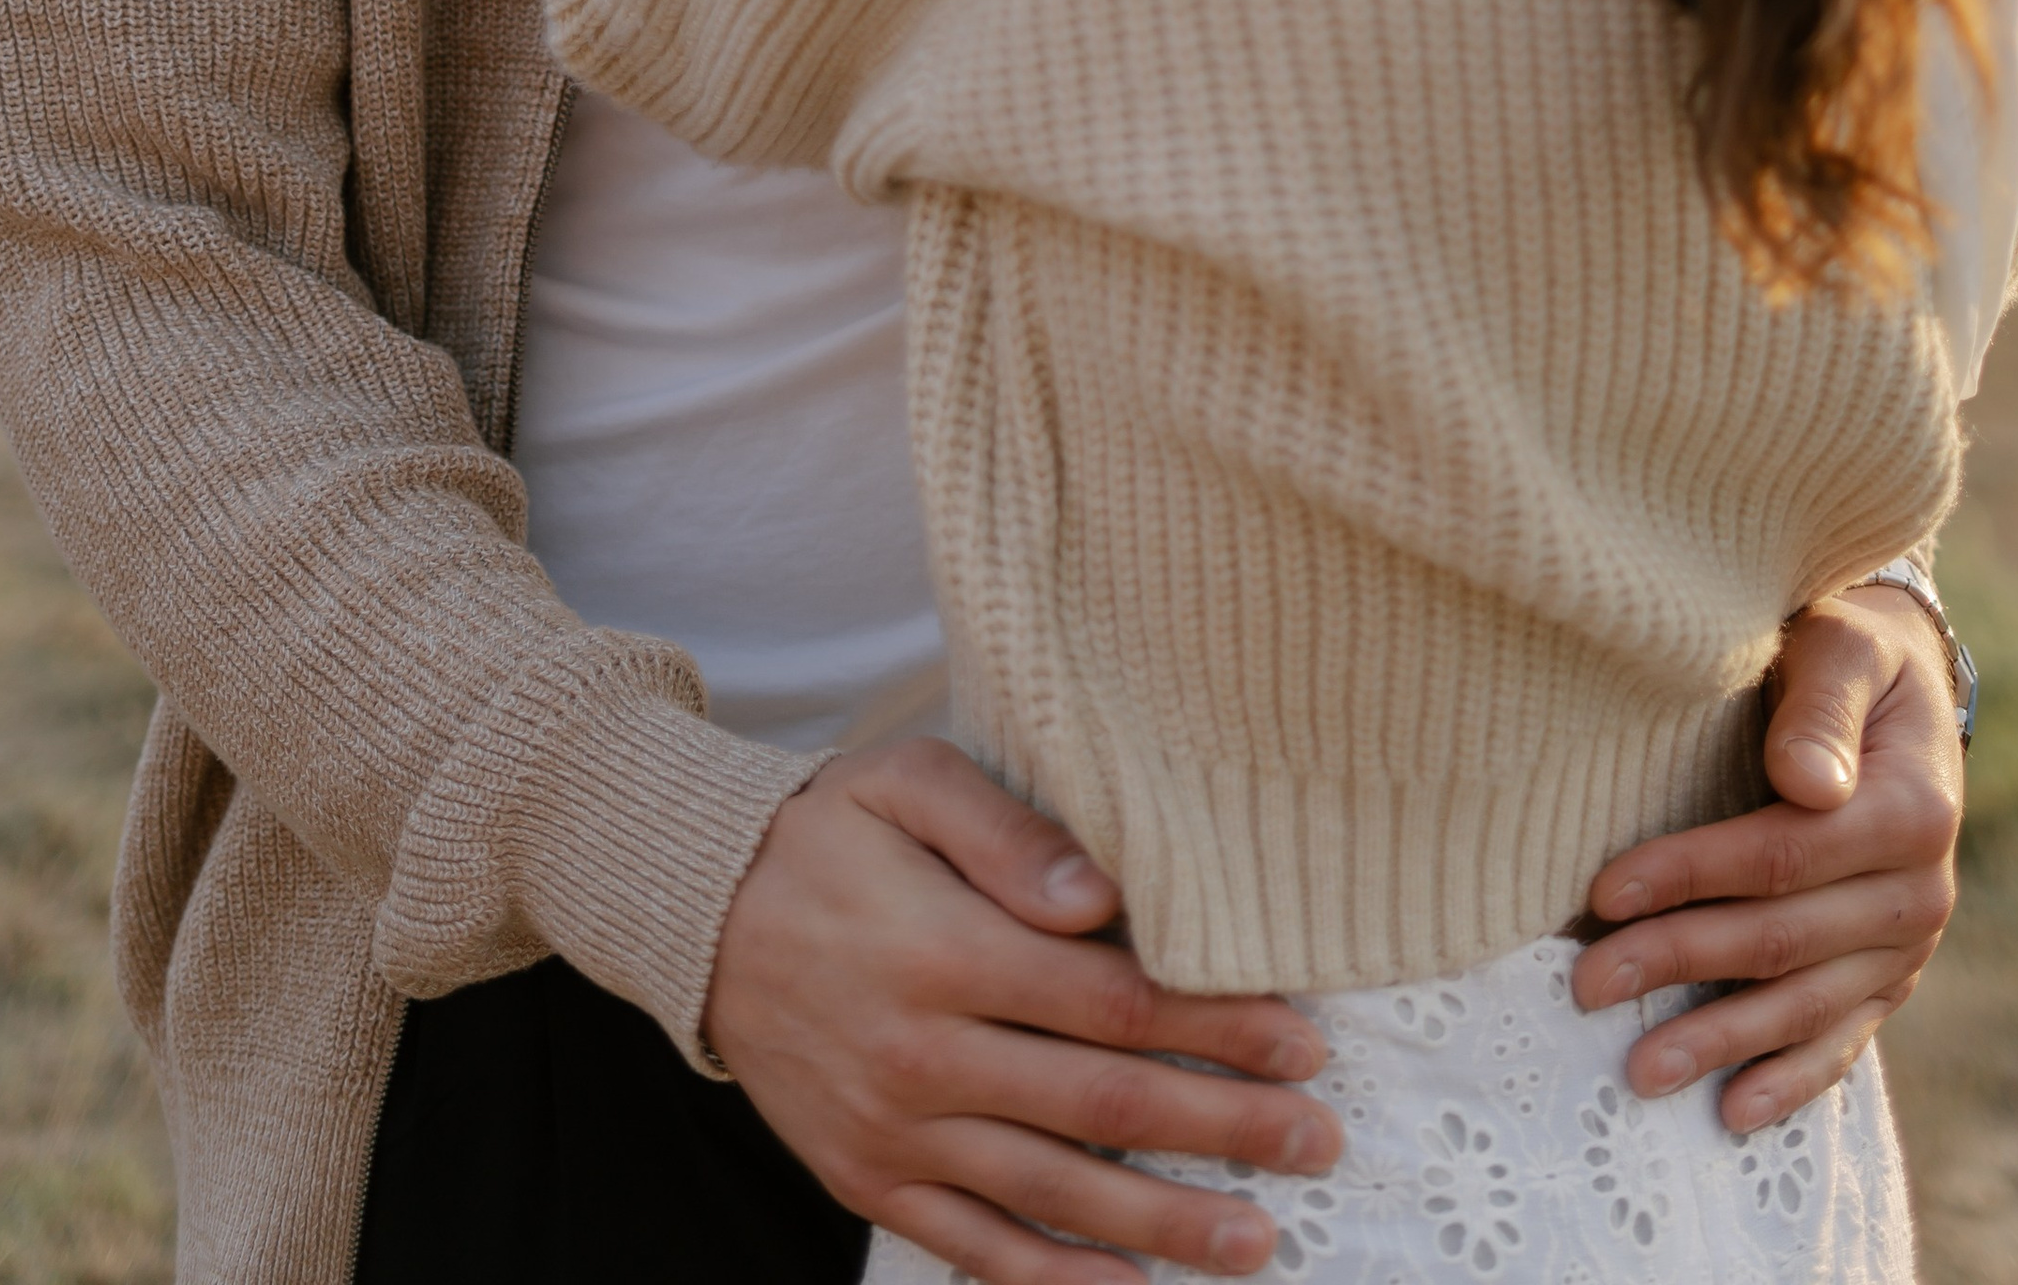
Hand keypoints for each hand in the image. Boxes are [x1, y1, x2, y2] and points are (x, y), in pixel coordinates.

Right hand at [705, 739, 1339, 1281]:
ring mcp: (894, 1131)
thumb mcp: (907, 782)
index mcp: (943, 950)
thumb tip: (1100, 895)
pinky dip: (1051, 1281)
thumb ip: (1007, 832)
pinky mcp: (868, 1178)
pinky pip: (971, 1244)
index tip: (1303, 1039)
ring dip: (1161, 1223)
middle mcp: (922, 1054)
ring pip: (1050, 1193)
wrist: (699, 912)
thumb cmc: (828, 834)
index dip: (1214, 1024)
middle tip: (1319, 1139)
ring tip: (1256, 1240)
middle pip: (1101, 1103)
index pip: (1109, 999)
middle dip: (1223, 1126)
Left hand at [1569, 584, 1962, 1129]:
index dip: (1690, 875)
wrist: (1902, 684)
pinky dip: (1791, 1079)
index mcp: (1910, 810)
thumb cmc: (1850, 651)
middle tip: (1587, 985)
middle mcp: (1919, 890)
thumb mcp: (1841, 644)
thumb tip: (1807, 783)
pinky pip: (1843, 1038)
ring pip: (1804, 1004)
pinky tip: (1734, 1112)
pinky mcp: (1890, 974)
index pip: (1780, 855)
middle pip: (1781, 939)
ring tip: (1637, 1068)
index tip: (1603, 891)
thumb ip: (1822, 707)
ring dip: (1720, 1040)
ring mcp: (1908, 943)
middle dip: (1679, 962)